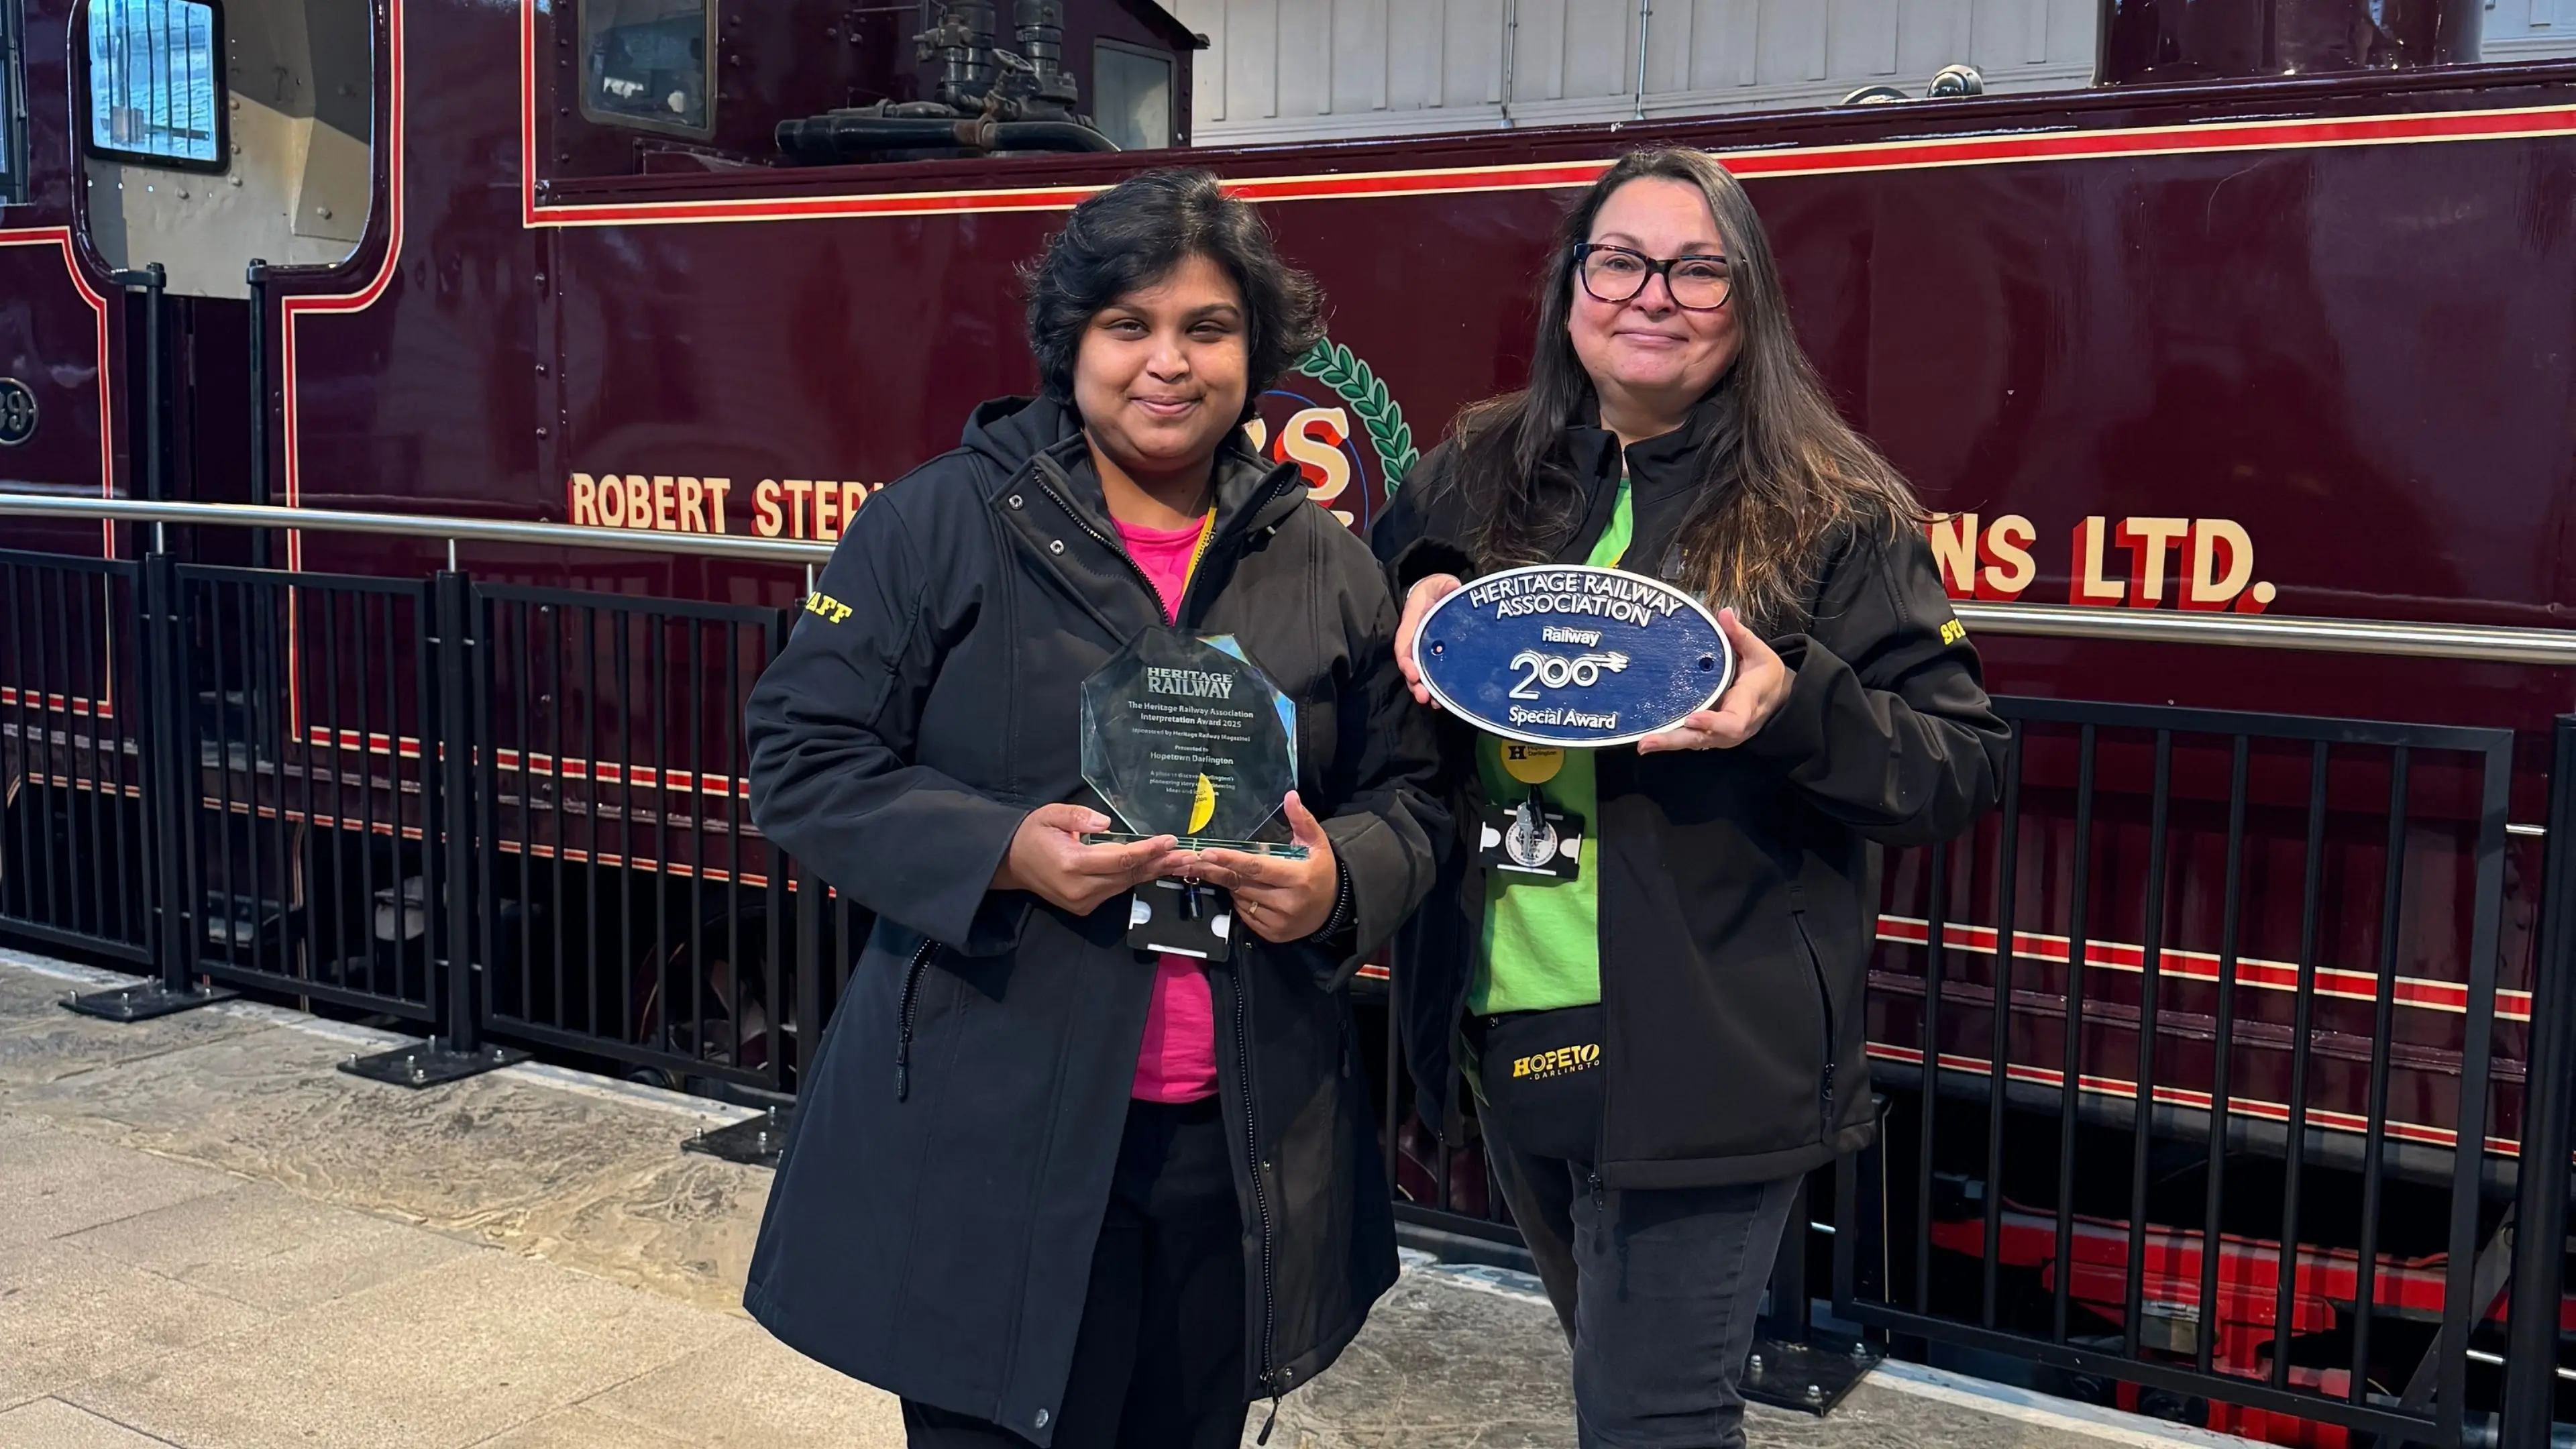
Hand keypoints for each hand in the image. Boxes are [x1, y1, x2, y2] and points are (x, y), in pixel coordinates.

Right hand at [991, 803, 1182, 915]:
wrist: (1011, 863)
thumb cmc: (1033, 834)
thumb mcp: (1050, 814)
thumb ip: (1078, 817)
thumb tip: (1107, 823)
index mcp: (1071, 865)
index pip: (1118, 859)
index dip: (1147, 851)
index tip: (1170, 841)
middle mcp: (1080, 889)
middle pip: (1128, 876)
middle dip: (1160, 864)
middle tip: (1189, 855)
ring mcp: (1083, 902)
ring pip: (1125, 885)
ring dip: (1153, 872)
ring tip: (1180, 861)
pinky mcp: (1085, 907)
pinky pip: (1116, 890)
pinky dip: (1135, 878)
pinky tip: (1156, 868)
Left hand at [1189, 793, 1339, 942]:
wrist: (1334, 909)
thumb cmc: (1321, 871)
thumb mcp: (1317, 843)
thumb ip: (1302, 820)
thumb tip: (1290, 796)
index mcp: (1298, 878)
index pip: (1257, 868)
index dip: (1230, 860)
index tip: (1206, 853)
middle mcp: (1287, 902)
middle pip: (1242, 884)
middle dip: (1217, 870)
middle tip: (1192, 861)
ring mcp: (1279, 922)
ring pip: (1240, 900)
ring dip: (1231, 885)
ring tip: (1231, 872)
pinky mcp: (1272, 934)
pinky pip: (1245, 915)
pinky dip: (1240, 901)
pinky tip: (1246, 891)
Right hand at [1393, 574, 1463, 707]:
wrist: (1441, 594)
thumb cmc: (1437, 589)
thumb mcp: (1441, 583)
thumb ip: (1445, 586)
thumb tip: (1453, 587)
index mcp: (1412, 623)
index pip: (1404, 644)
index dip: (1406, 660)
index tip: (1412, 672)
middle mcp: (1415, 640)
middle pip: (1410, 665)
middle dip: (1414, 682)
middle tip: (1423, 696)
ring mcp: (1425, 651)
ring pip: (1420, 674)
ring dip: (1424, 689)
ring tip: (1433, 703)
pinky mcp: (1436, 658)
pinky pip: (1433, 674)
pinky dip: (1436, 688)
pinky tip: (1443, 700)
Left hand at [1636, 608, 1792, 753]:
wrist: (1776, 698)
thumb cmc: (1765, 674)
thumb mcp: (1758, 652)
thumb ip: (1740, 635)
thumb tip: (1724, 613)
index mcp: (1747, 704)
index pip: (1732, 721)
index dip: (1713, 723)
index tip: (1692, 718)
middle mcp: (1733, 726)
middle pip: (1705, 738)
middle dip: (1676, 740)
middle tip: (1647, 742)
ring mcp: (1721, 735)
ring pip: (1695, 742)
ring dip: (1669, 743)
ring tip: (1643, 744)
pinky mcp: (1711, 735)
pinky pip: (1691, 739)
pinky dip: (1671, 742)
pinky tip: (1648, 741)